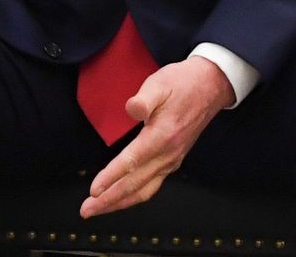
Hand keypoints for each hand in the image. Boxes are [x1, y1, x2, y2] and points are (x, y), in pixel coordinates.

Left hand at [80, 57, 233, 217]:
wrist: (210, 87)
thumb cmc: (181, 84)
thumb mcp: (160, 84)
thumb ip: (144, 98)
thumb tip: (132, 108)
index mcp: (162, 137)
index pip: (131, 162)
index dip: (111, 177)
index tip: (93, 190)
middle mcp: (168, 154)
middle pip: (135, 184)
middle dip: (109, 199)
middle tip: (85, 210)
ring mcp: (172, 160)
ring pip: (144, 189)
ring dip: (120, 202)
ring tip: (98, 209)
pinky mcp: (173, 160)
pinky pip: (152, 185)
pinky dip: (134, 196)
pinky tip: (122, 198)